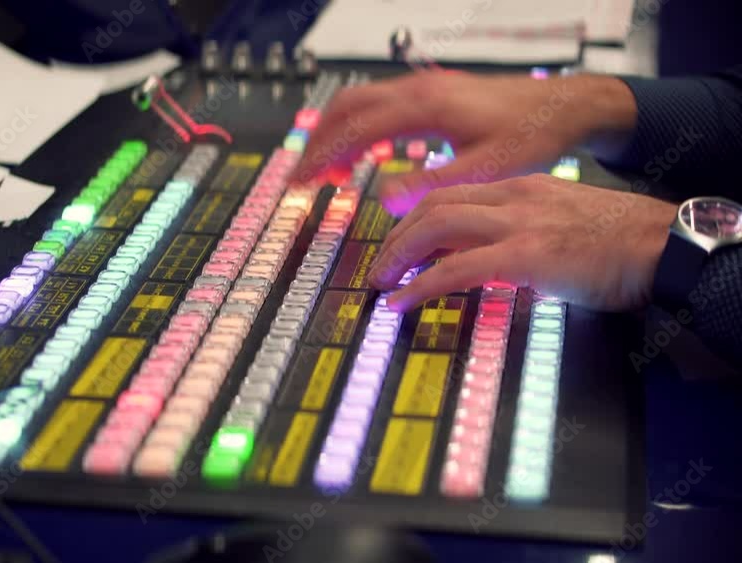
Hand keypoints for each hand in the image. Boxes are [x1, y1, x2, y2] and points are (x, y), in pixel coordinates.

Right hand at [290, 71, 636, 214]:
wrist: (563, 105)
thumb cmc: (531, 134)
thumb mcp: (484, 169)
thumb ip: (431, 184)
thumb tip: (383, 198)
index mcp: (424, 106)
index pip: (353, 127)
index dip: (322, 155)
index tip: (300, 182)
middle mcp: (417, 89)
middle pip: (345, 107)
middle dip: (317, 143)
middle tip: (301, 179)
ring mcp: (422, 86)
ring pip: (358, 102)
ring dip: (336, 135)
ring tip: (329, 173)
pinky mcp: (430, 92)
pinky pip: (378, 104)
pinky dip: (358, 128)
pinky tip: (364, 154)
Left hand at [367, 174, 677, 311]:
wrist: (666, 244)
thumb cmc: (624, 241)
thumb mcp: (563, 224)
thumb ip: (524, 232)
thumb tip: (490, 260)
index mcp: (522, 187)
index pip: (453, 193)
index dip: (415, 217)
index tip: (398, 240)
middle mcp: (514, 197)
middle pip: (434, 204)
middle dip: (396, 235)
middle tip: (379, 265)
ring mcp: (519, 223)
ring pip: (436, 226)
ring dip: (398, 255)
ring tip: (381, 283)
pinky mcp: (526, 255)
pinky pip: (457, 267)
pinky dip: (421, 285)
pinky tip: (403, 301)